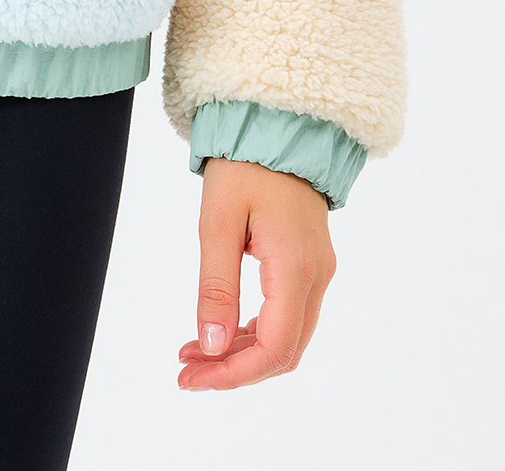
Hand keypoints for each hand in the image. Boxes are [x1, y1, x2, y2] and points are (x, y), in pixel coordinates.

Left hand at [178, 159, 335, 390]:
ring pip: (287, 337)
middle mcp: (316, 277)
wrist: (275, 124)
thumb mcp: (217, 221)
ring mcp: (317, 271)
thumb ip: (215, 286)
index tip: (192, 378)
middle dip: (235, 370)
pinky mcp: (309, 264)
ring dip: (242, 353)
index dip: (234, 374)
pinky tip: (220, 330)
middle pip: (284, 351)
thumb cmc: (244, 165)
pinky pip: (288, 315)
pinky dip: (254, 331)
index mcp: (295, 268)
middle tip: (187, 372)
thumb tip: (210, 346)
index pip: (274, 347)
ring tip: (194, 353)